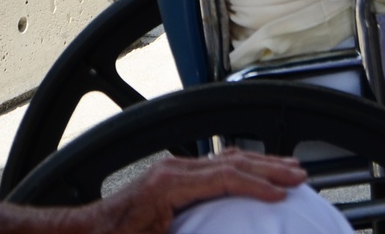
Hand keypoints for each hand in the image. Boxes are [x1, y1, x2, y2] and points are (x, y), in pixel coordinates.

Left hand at [65, 151, 307, 233]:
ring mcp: (175, 168)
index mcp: (169, 184)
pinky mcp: (174, 175)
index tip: (281, 193)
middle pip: (232, 160)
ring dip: (260, 163)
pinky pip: (216, 164)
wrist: (85, 233)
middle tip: (299, 174)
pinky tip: (257, 171)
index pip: (225, 177)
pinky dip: (243, 166)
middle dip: (269, 167)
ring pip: (227, 158)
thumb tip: (219, 231)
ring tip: (289, 169)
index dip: (256, 184)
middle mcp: (175, 169)